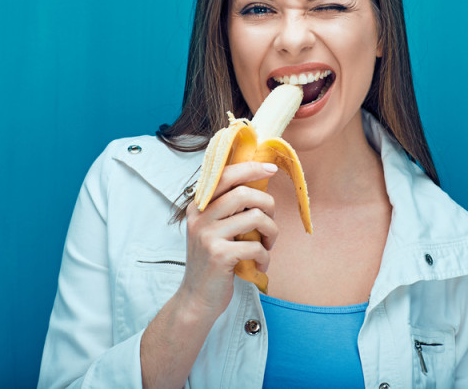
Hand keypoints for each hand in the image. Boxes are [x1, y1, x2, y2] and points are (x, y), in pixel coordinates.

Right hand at [179, 161, 278, 316]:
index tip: (271, 168)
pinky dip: (265, 256)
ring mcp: (207, 236)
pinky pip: (256, 246)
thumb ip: (228, 210)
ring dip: (271, 231)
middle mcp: (199, 217)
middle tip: (270, 221)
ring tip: (268, 245)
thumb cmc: (214, 264)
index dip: (250, 168)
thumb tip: (259, 185)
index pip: (224, 175)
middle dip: (267, 204)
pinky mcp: (219, 255)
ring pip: (254, 217)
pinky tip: (261, 264)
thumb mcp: (215, 231)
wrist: (197, 300)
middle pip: (243, 193)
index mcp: (198, 207)